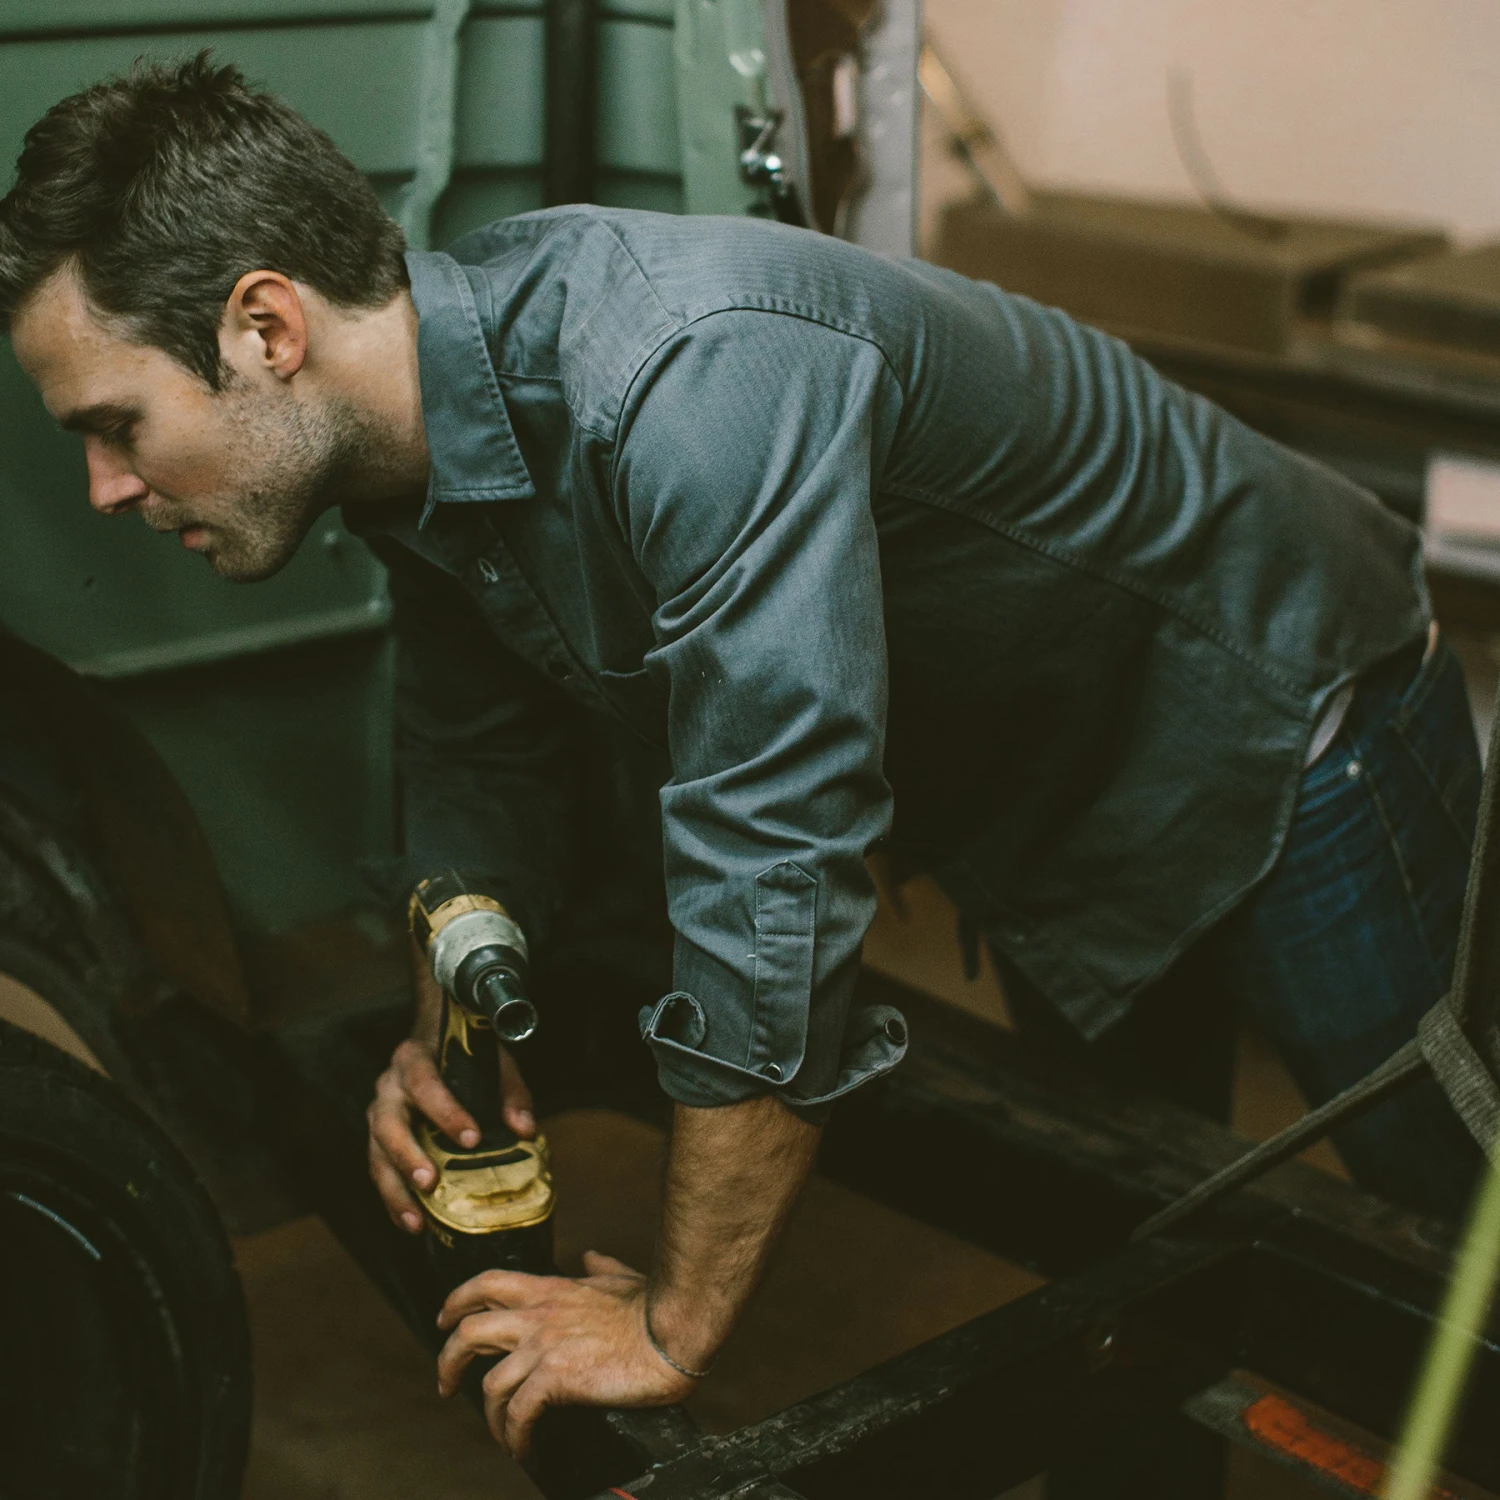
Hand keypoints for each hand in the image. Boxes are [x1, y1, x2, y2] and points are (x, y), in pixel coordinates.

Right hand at [366, 1036, 535, 1232]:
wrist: (437, 1047)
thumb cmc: (466, 1059)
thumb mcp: (493, 1064)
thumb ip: (511, 1093)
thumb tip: (524, 1129)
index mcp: (414, 1058)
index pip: (424, 1083)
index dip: (445, 1112)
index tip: (472, 1139)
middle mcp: (389, 1087)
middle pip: (388, 1123)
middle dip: (407, 1155)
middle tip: (430, 1182)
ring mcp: (379, 1115)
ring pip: (377, 1154)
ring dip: (396, 1189)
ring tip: (417, 1220)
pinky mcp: (378, 1142)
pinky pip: (380, 1173)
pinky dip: (394, 1200)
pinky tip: (414, 1224)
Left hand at [435, 1251, 697, 1455]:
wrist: (672, 1333)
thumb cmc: (652, 1308)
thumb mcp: (621, 1277)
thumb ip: (600, 1267)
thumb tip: (590, 1256)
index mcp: (550, 1290)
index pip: (487, 1285)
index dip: (457, 1301)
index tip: (444, 1321)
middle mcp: (538, 1316)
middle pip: (470, 1332)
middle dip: (448, 1361)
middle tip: (446, 1385)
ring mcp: (545, 1346)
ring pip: (490, 1385)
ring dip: (490, 1418)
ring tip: (503, 1436)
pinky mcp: (557, 1378)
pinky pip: (518, 1414)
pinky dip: (514, 1436)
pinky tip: (522, 1447)